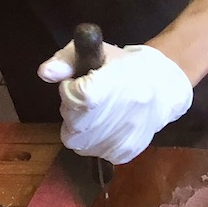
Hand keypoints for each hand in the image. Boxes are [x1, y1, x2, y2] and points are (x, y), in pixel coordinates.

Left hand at [38, 42, 192, 164]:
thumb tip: (45, 72)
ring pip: (78, 143)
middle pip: (72, 125)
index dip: (71, 89)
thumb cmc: (123, 67)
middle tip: (90, 99)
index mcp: (109, 88)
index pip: (73, 97)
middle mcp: (117, 117)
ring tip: (99, 113)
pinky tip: (109, 125)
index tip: (83, 82)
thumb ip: (65, 61)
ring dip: (82, 129)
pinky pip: (95, 152)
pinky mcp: (125, 154)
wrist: (162, 87)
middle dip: (74, 111)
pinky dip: (96, 141)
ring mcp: (121, 139)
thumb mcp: (96, 52)